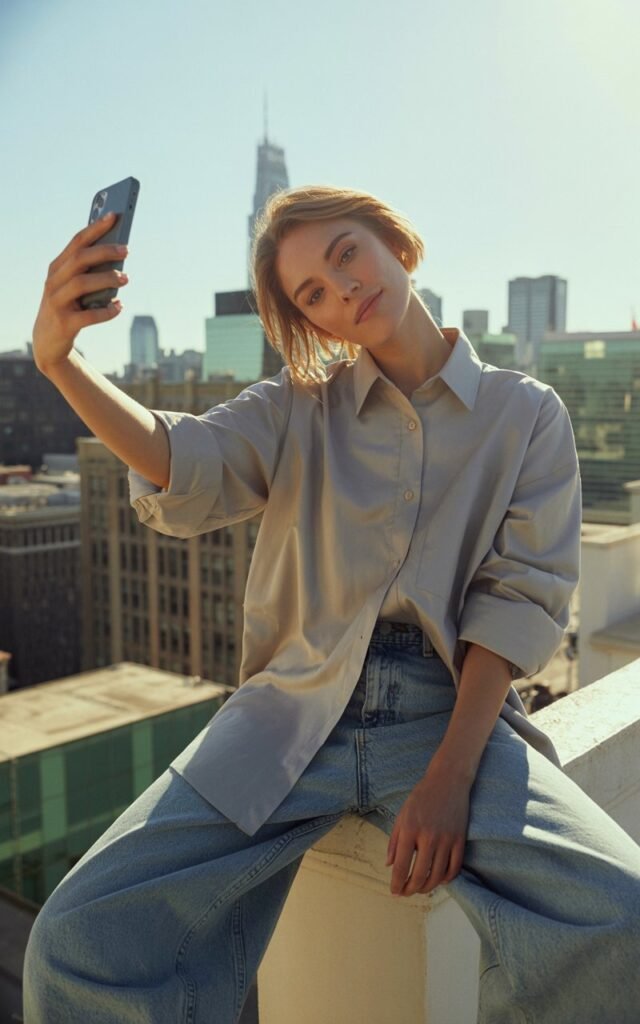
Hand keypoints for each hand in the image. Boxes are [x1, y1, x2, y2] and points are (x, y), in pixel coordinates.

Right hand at [32, 211, 128, 374]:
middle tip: (126, 249)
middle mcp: (54, 282)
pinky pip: (89, 315)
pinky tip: (119, 307)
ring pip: (82, 284)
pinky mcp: (65, 323)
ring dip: (106, 279)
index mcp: (57, 268)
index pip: (77, 242)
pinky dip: (106, 310)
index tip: (115, 215)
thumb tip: (120, 256)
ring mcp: (57, 302)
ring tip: (125, 278)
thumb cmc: (68, 307)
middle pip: (80, 259)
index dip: (96, 228)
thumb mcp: (74, 287)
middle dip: (104, 251)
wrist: (48, 342)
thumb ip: (91, 272)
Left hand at [386, 759, 469, 896]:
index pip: (401, 867)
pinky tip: (440, 880)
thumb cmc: (421, 797)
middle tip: (406, 893)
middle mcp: (428, 837)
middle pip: (420, 876)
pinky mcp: (460, 839)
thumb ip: (394, 841)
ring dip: (428, 887)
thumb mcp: (402, 815)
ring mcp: (446, 839)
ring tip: (421, 889)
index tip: (394, 891)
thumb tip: (389, 865)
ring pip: (438, 876)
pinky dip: (447, 879)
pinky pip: (455, 867)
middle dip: (411, 890)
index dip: (397, 884)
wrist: (448, 781)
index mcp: (410, 830)